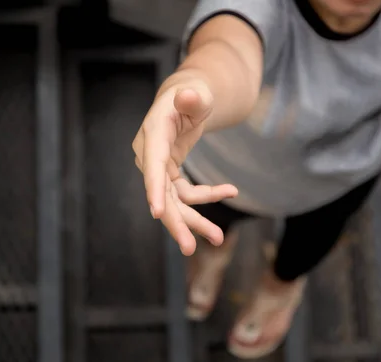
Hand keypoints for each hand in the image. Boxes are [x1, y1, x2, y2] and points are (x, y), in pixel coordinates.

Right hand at [132, 78, 237, 255]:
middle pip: (160, 193)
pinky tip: (230, 190)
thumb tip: (187, 95)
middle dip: (176, 222)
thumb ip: (192, 97)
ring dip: (194, 220)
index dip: (154, 189)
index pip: (152, 166)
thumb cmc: (193, 95)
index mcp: (153, 134)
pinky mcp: (169, 174)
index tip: (156, 213)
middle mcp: (150, 155)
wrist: (188, 100)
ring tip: (218, 238)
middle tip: (190, 249)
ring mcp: (159, 168)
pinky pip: (185, 194)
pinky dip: (206, 196)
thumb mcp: (196, 93)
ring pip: (173, 201)